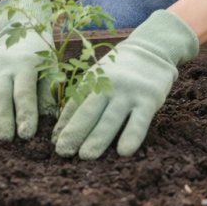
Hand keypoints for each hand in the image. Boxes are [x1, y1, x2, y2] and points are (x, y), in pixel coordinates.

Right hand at [0, 0, 54, 140]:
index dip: (25, 114)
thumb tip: (48, 124)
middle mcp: (5, 65)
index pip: (25, 92)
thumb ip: (49, 94)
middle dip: (2, 120)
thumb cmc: (42, 59)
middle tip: (6, 141)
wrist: (19, 31)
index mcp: (27, 64)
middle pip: (0, 96)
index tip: (27, 135)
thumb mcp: (52, 70)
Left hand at [52, 9, 197, 158]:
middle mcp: (108, 86)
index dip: (64, 124)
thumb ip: (84, 100)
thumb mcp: (98, 77)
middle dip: (75, 132)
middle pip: (89, 112)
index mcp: (92, 80)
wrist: (152, 49)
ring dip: (97, 138)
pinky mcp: (149, 99)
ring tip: (85, 156)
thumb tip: (60, 132)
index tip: (54, 143)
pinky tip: (123, 152)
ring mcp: (129, 93)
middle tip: (63, 152)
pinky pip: (139, 120)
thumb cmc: (119, 71)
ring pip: (111, 118)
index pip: (74, 105)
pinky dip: (131, 135)